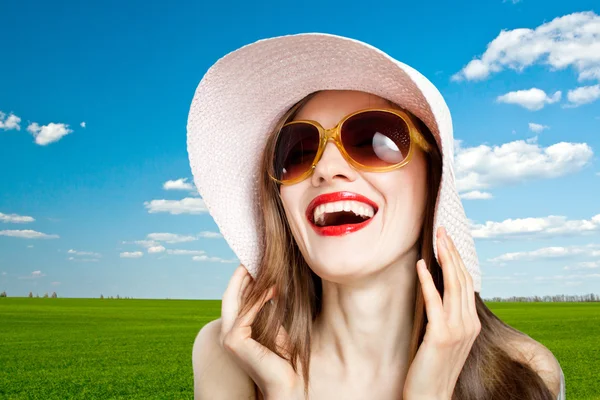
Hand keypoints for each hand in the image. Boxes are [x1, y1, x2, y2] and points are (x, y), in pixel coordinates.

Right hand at [220, 265, 304, 399]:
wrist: (286, 382)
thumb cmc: (283, 356)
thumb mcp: (274, 326)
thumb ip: (267, 309)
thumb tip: (271, 285)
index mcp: (234, 330)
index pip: (235, 299)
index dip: (242, 280)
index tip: (253, 263)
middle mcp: (226, 333)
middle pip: (230, 296)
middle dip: (240, 275)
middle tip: (252, 257)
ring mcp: (227, 338)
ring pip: (236, 301)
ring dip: (251, 283)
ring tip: (262, 267)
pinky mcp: (234, 340)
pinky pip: (247, 312)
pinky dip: (260, 299)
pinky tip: (273, 288)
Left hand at [403, 226, 480, 399]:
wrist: (431, 396)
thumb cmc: (433, 366)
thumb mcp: (445, 336)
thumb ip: (446, 315)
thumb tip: (436, 290)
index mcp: (471, 322)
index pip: (466, 283)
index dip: (458, 260)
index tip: (448, 240)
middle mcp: (469, 323)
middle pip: (462, 279)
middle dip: (452, 252)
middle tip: (442, 230)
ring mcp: (457, 330)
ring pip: (453, 285)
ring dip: (444, 258)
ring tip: (437, 238)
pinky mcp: (440, 336)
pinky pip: (434, 301)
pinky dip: (428, 281)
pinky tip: (421, 265)